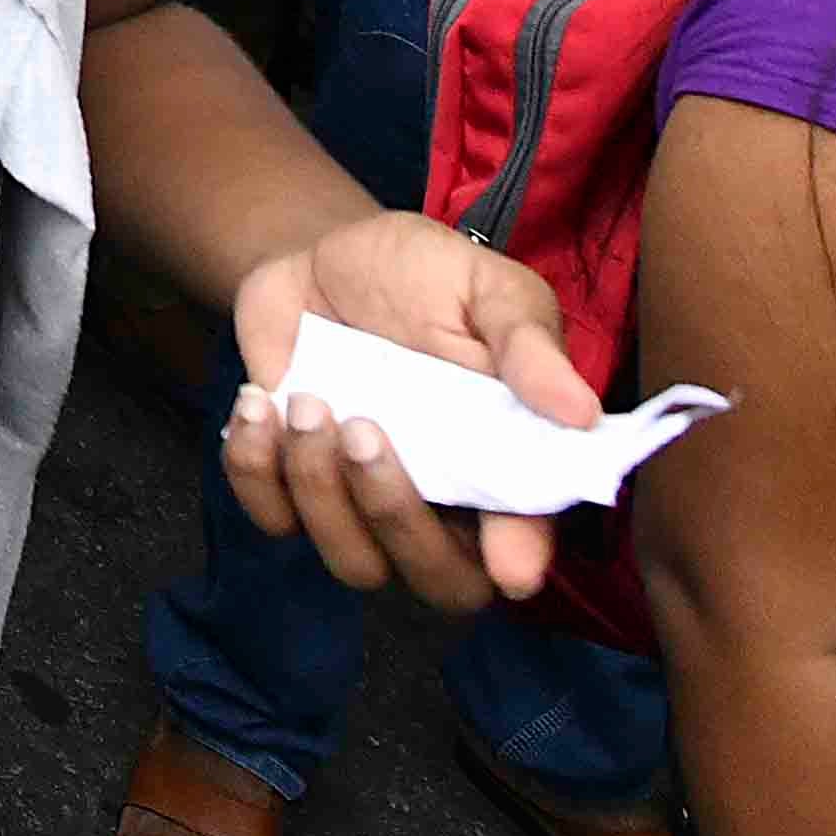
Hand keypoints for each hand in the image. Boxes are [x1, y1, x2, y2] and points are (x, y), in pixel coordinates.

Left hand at [220, 211, 602, 613]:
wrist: (325, 255)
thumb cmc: (424, 276)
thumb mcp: (485, 288)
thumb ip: (528, 345)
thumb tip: (581, 413)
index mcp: (505, 466)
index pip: (525, 542)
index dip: (519, 560)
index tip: (508, 561)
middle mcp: (443, 505)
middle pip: (438, 581)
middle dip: (396, 517)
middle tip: (364, 428)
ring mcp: (364, 504)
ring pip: (352, 561)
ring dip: (320, 488)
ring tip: (309, 401)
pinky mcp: (294, 485)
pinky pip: (273, 518)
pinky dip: (255, 470)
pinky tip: (259, 405)